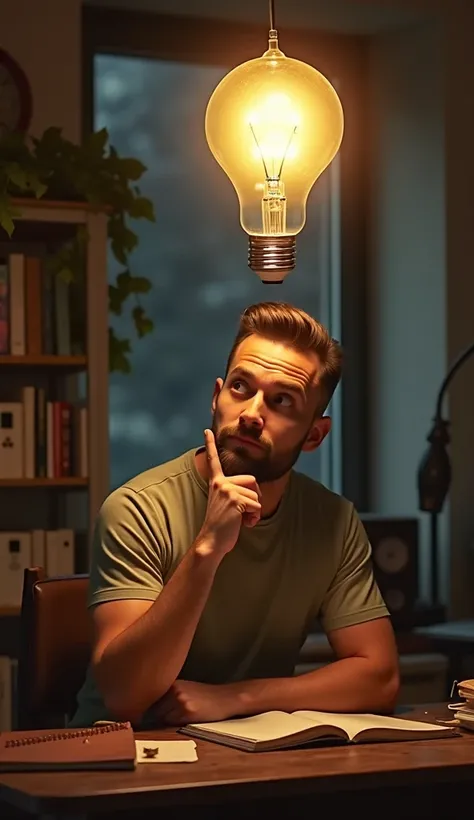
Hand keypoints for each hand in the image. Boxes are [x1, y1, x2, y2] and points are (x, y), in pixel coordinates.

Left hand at [153, 680, 237, 725]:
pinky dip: (176, 724)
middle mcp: (174, 689)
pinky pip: (172, 722)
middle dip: (157, 715)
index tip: (149, 714)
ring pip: (161, 717)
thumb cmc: (205, 696)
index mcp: (172, 682)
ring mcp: (180, 699)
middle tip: (172, 716)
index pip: (149, 698)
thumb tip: (146, 707)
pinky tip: (188, 718)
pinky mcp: (187, 711)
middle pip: (153, 709)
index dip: (148, 708)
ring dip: (166, 720)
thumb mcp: (185, 688)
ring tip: (183, 715)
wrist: (226, 698)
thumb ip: (167, 695)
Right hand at [198, 429, 260, 554]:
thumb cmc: (222, 526)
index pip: (214, 461)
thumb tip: (253, 493)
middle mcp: (220, 483)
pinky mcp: (235, 499)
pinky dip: (254, 517)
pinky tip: (242, 524)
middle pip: (252, 480)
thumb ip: (236, 493)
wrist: (212, 542)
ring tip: (240, 519)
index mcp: (216, 483)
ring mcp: (227, 490)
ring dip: (254, 510)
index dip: (211, 446)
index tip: (206, 431)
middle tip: (244, 512)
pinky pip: (257, 505)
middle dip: (255, 497)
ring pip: (256, 495)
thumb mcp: (227, 505)